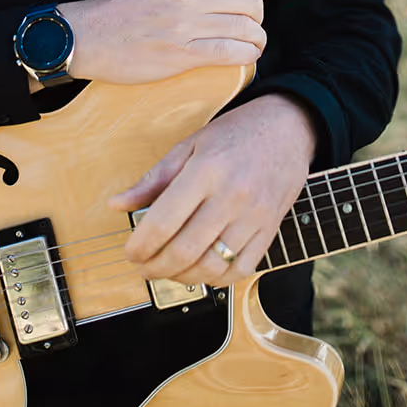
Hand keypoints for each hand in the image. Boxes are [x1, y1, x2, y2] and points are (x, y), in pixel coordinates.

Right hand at [59, 0, 264, 85]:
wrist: (89, 36)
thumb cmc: (122, 14)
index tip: (244, 11)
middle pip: (251, 4)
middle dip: (258, 20)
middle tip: (252, 31)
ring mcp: (187, 26)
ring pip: (246, 30)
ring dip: (256, 42)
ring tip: (252, 48)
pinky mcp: (182, 55)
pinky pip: (230, 54)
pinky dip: (245, 57)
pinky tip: (243, 60)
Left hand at [109, 94, 317, 285]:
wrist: (288, 127)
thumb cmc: (236, 133)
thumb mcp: (190, 144)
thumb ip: (154, 178)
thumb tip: (118, 204)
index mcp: (206, 170)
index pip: (163, 222)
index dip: (140, 246)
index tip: (131, 251)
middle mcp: (232, 196)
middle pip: (184, 250)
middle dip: (155, 267)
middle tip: (144, 265)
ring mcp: (254, 217)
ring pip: (211, 266)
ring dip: (182, 277)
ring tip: (169, 269)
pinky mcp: (270, 230)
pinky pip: (240, 270)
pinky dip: (216, 279)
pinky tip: (201, 270)